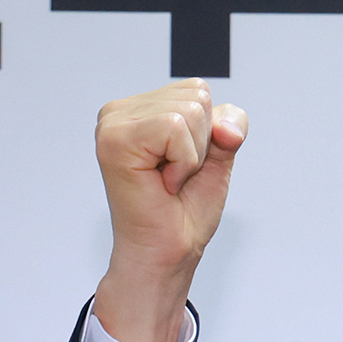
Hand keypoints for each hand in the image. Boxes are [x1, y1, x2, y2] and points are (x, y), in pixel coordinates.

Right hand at [92, 79, 247, 341]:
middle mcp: (121, 111)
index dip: (209, 133)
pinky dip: (183, 161)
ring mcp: (113, 123)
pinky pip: (174, 127)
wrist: (169, 250)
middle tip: (176, 176)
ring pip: (189, 112)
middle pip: (197, 96)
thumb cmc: (185, 209)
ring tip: (168, 180)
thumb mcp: (219, 155)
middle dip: (201, 144)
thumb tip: (227, 127)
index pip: (198, 91)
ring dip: (192, 156)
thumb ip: (229, 125)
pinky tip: (163, 182)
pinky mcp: (114, 139)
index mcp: (141, 109)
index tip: (183, 165)